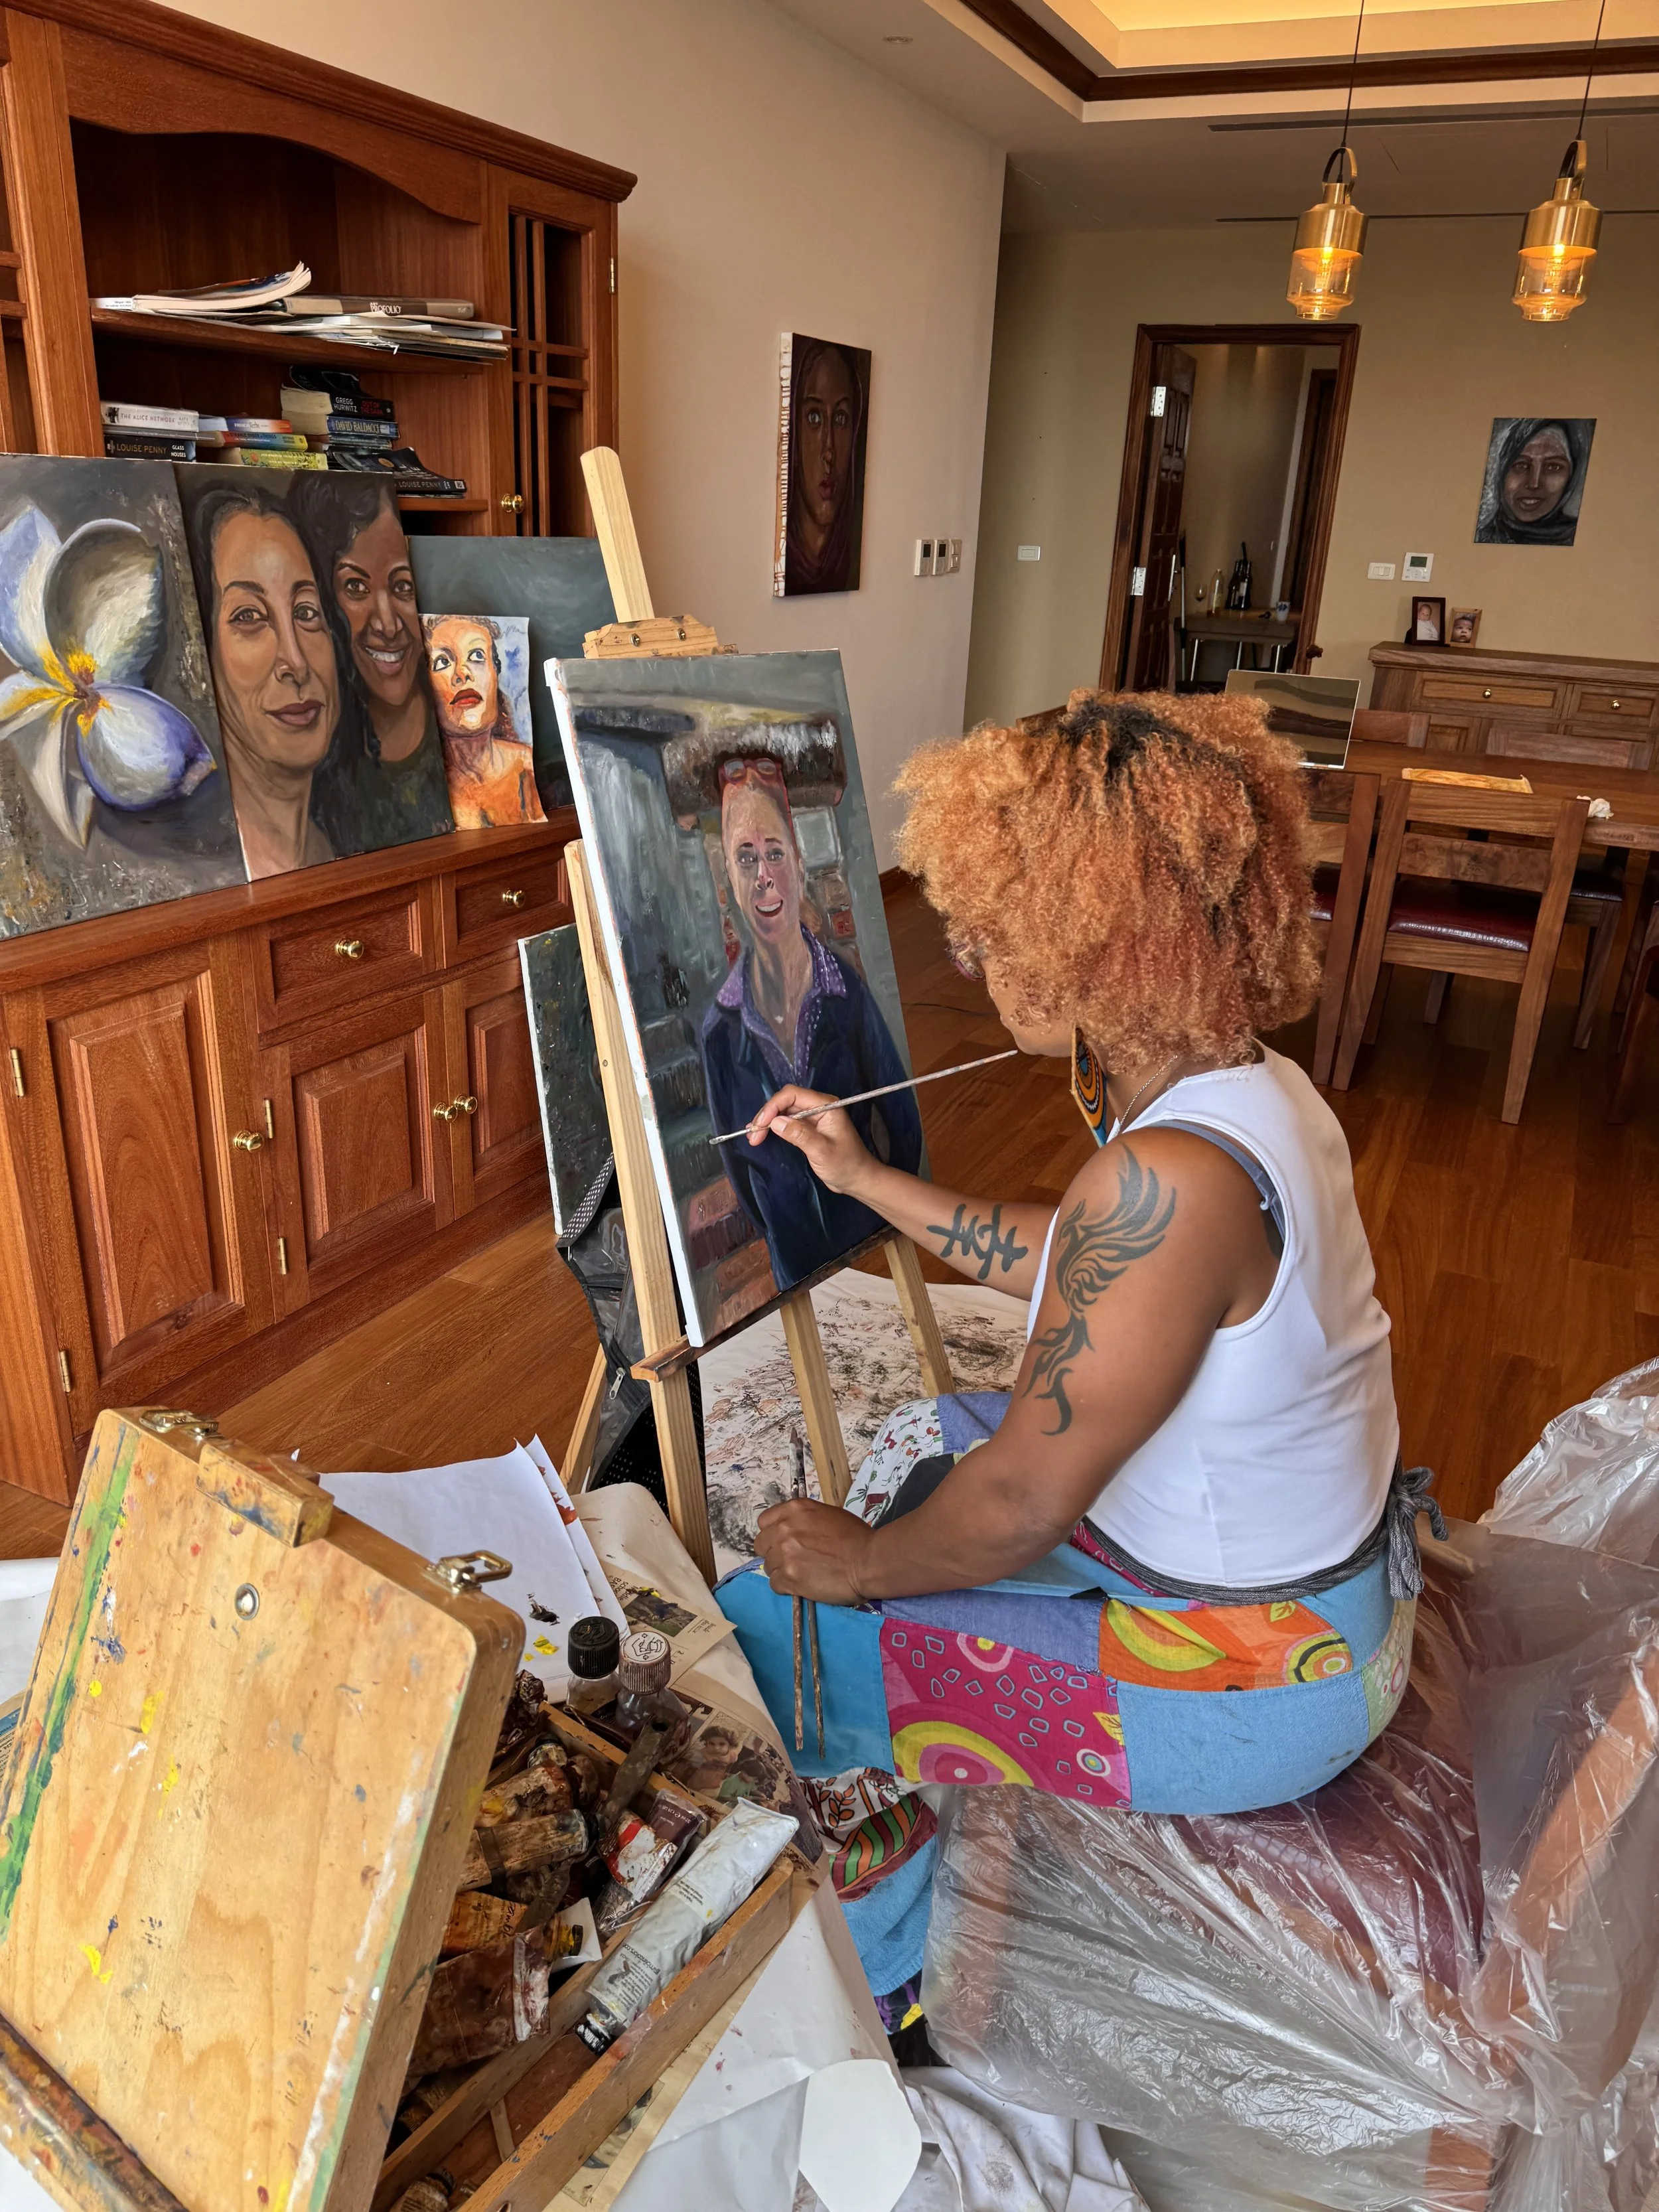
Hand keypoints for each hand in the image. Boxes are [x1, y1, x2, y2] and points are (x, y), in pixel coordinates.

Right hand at [745, 1085, 871, 1196]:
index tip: (760, 1125)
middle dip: (767, 1115)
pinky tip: (762, 1134)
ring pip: (784, 1111)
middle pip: (785, 1101)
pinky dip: (774, 1128)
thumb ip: (799, 1135)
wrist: (858, 1179)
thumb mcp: (821, 1151)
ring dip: (767, 1122)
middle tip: (752, 1134)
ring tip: (753, 1136)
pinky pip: (788, 1122)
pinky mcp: (809, 1128)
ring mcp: (814, 1117)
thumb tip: (775, 1122)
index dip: (773, 1107)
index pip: (792, 1095)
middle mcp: (819, 1106)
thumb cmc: (845, 1165)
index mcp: (826, 1105)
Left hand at [754, 1497, 875, 1603]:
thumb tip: (795, 1532)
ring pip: (768, 1566)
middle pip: (761, 1545)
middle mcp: (784, 1529)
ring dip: (781, 1571)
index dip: (772, 1533)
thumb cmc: (856, 1537)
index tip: (782, 1541)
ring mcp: (784, 1553)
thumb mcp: (828, 1515)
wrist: (868, 1561)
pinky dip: (786, 1587)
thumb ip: (804, 1521)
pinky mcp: (788, 1577)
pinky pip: (774, 1584)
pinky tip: (802, 1585)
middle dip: (773, 1553)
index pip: (764, 1522)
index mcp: (794, 1510)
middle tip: (792, 1560)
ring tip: (802, 1574)